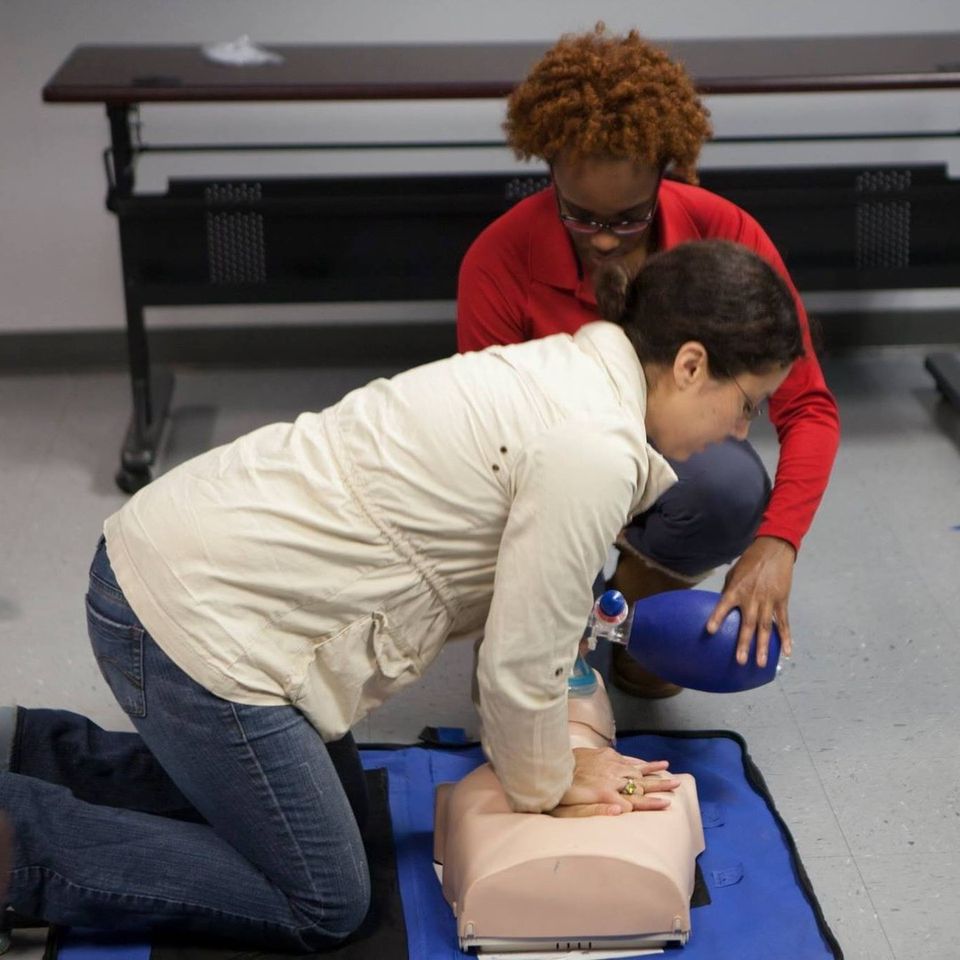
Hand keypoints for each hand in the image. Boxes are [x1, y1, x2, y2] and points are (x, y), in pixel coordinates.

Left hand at [548, 747, 679, 817]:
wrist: (547, 766)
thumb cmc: (559, 794)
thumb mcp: (574, 809)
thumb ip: (598, 811)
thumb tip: (621, 811)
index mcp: (606, 793)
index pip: (634, 801)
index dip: (652, 803)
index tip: (668, 805)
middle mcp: (610, 777)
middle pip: (640, 782)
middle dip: (659, 785)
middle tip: (678, 785)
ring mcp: (608, 763)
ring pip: (635, 768)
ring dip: (652, 770)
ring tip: (668, 769)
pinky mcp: (603, 754)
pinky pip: (625, 758)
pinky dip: (637, 761)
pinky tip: (645, 762)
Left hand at [706, 535, 795, 667]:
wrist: (773, 551)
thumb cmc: (749, 562)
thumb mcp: (733, 574)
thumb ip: (728, 591)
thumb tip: (721, 608)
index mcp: (736, 589)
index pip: (724, 605)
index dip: (717, 617)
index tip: (710, 630)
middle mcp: (752, 598)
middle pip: (748, 624)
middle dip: (744, 643)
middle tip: (740, 661)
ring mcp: (768, 601)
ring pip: (765, 627)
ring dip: (764, 646)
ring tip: (761, 663)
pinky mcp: (781, 601)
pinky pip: (783, 622)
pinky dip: (785, 637)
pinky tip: (787, 651)